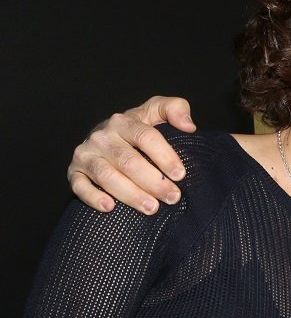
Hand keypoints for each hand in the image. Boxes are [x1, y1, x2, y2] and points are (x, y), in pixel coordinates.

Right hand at [67, 96, 195, 213]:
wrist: (106, 139)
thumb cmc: (138, 129)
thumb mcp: (157, 112)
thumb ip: (176, 109)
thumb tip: (189, 126)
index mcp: (124, 122)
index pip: (145, 137)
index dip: (164, 156)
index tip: (180, 174)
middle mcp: (102, 137)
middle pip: (129, 161)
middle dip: (153, 182)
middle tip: (172, 197)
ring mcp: (86, 155)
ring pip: (107, 177)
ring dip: (131, 195)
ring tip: (152, 208)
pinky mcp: (74, 172)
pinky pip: (79, 186)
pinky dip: (93, 197)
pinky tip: (110, 207)